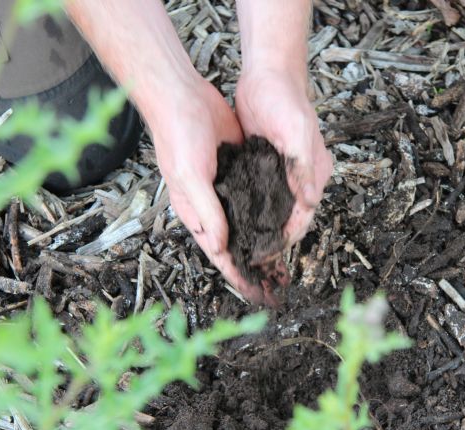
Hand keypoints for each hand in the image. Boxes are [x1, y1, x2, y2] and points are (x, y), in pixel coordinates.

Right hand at [150, 78, 264, 302]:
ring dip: (266, 244)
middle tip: (280, 287)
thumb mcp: (190, 178)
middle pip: (238, 246)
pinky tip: (287, 223)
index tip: (259, 297)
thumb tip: (222, 248)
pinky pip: (258, 199)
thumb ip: (207, 212)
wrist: (182, 96)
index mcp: (198, 215)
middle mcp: (213, 208)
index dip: (240, 278)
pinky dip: (270, 215)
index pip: (221, 256)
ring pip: (250, 226)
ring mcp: (228, 190)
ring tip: (286, 265)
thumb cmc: (177, 137)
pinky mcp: (241, 171)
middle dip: (257, 268)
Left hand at [235, 68, 332, 246]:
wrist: (268, 73)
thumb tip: (310, 201)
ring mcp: (282, 173)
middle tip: (254, 261)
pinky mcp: (264, 166)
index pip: (304, 216)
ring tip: (244, 250)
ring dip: (262, 230)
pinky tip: (236, 222)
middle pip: (290, 219)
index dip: (287, 237)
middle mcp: (300, 178)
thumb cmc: (286, 99)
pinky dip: (251, 211)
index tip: (269, 254)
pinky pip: (260, 195)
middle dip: (274, 241)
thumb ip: (303, 167)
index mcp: (314, 174)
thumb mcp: (297, 132)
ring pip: (274, 210)